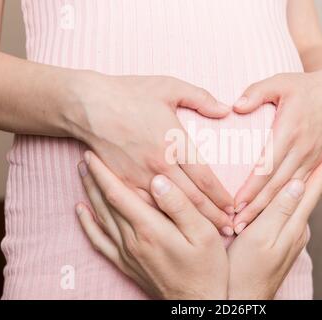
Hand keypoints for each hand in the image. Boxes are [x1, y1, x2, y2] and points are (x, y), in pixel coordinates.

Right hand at [70, 73, 233, 234]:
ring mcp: (139, 177)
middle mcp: (159, 165)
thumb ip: (201, 98)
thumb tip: (226, 110)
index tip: (233, 207)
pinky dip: (160, 219)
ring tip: (207, 233)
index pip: (205, 178)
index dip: (222, 196)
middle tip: (229, 229)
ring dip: (189, 222)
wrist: (88, 103)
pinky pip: (143, 207)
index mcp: (174, 143)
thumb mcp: (169, 87)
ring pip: (169, 208)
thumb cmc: (129, 93)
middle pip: (192, 199)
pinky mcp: (121, 183)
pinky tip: (172, 227)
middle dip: (213, 216)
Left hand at [76, 152, 227, 299]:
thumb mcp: (203, 234)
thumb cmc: (206, 267)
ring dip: (89, 194)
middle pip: (105, 203)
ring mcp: (126, 253)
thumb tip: (158, 181)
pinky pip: (99, 241)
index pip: (118, 194)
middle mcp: (132, 240)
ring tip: (83, 176)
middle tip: (85, 157)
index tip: (93, 154)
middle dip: (93, 178)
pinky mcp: (125, 264)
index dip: (103, 173)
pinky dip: (87, 225)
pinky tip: (82, 213)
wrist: (197, 302)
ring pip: (100, 218)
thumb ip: (180, 206)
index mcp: (150, 228)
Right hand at [228, 151, 321, 298]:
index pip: (311, 193)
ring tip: (310, 170)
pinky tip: (288, 198)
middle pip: (308, 197)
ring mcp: (290, 240)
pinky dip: (291, 200)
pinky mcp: (280, 245)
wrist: (243, 299)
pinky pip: (290, 215)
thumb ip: (279, 210)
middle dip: (317, 175)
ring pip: (299, 206)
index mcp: (293, 226)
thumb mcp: (260, 237)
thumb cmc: (245, 270)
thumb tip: (298, 183)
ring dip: (305, 186)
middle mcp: (297, 232)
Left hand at [232, 66, 321, 232]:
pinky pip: (300, 185)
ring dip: (270, 209)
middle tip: (238, 226)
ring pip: (289, 190)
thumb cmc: (303, 86)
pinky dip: (286, 201)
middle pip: (277, 186)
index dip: (251, 188)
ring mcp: (310, 157)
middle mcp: (301, 149)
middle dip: (257, 208)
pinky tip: (273, 213)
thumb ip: (256, 92)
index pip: (267, 167)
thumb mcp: (279, 81)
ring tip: (251, 226)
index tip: (236, 204)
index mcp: (289, 131)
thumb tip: (235, 106)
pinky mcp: (315, 161)